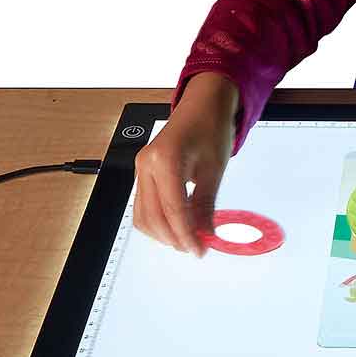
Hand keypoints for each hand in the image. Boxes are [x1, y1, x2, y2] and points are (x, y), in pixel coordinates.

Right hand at [133, 74, 237, 255]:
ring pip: (142, 216)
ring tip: (188, 240)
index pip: (172, 209)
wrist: (202, 105)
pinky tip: (176, 228)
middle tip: (197, 248)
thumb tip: (205, 235)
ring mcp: (140, 168)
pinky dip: (157, 222)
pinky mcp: (142, 173)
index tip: (200, 250)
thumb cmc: (210, 127)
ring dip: (163, 234)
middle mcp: (146, 164)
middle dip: (174, 238)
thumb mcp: (215, 168)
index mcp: (165, 159)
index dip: (186, 235)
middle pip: (152, 217)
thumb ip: (207, 204)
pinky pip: (142, 206)